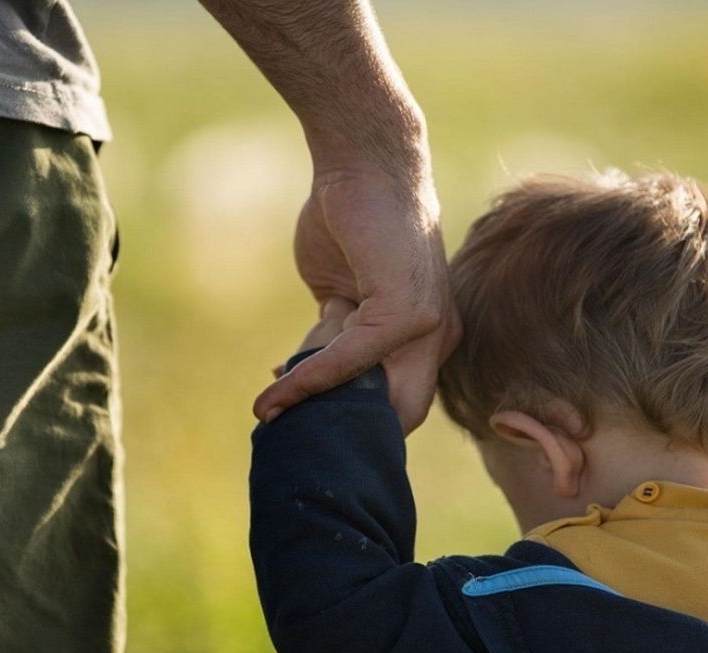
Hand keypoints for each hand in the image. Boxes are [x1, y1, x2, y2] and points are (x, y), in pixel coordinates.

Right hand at [253, 167, 460, 433]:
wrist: (363, 163)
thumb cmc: (350, 220)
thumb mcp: (344, 292)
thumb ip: (339, 336)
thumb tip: (312, 378)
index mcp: (428, 334)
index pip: (399, 402)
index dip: (353, 418)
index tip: (302, 420)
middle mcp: (438, 336)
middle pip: (400, 415)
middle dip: (346, 431)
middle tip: (293, 434)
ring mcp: (428, 326)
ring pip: (373, 396)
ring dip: (317, 410)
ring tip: (270, 418)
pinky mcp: (406, 311)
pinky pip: (349, 359)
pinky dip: (308, 379)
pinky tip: (275, 392)